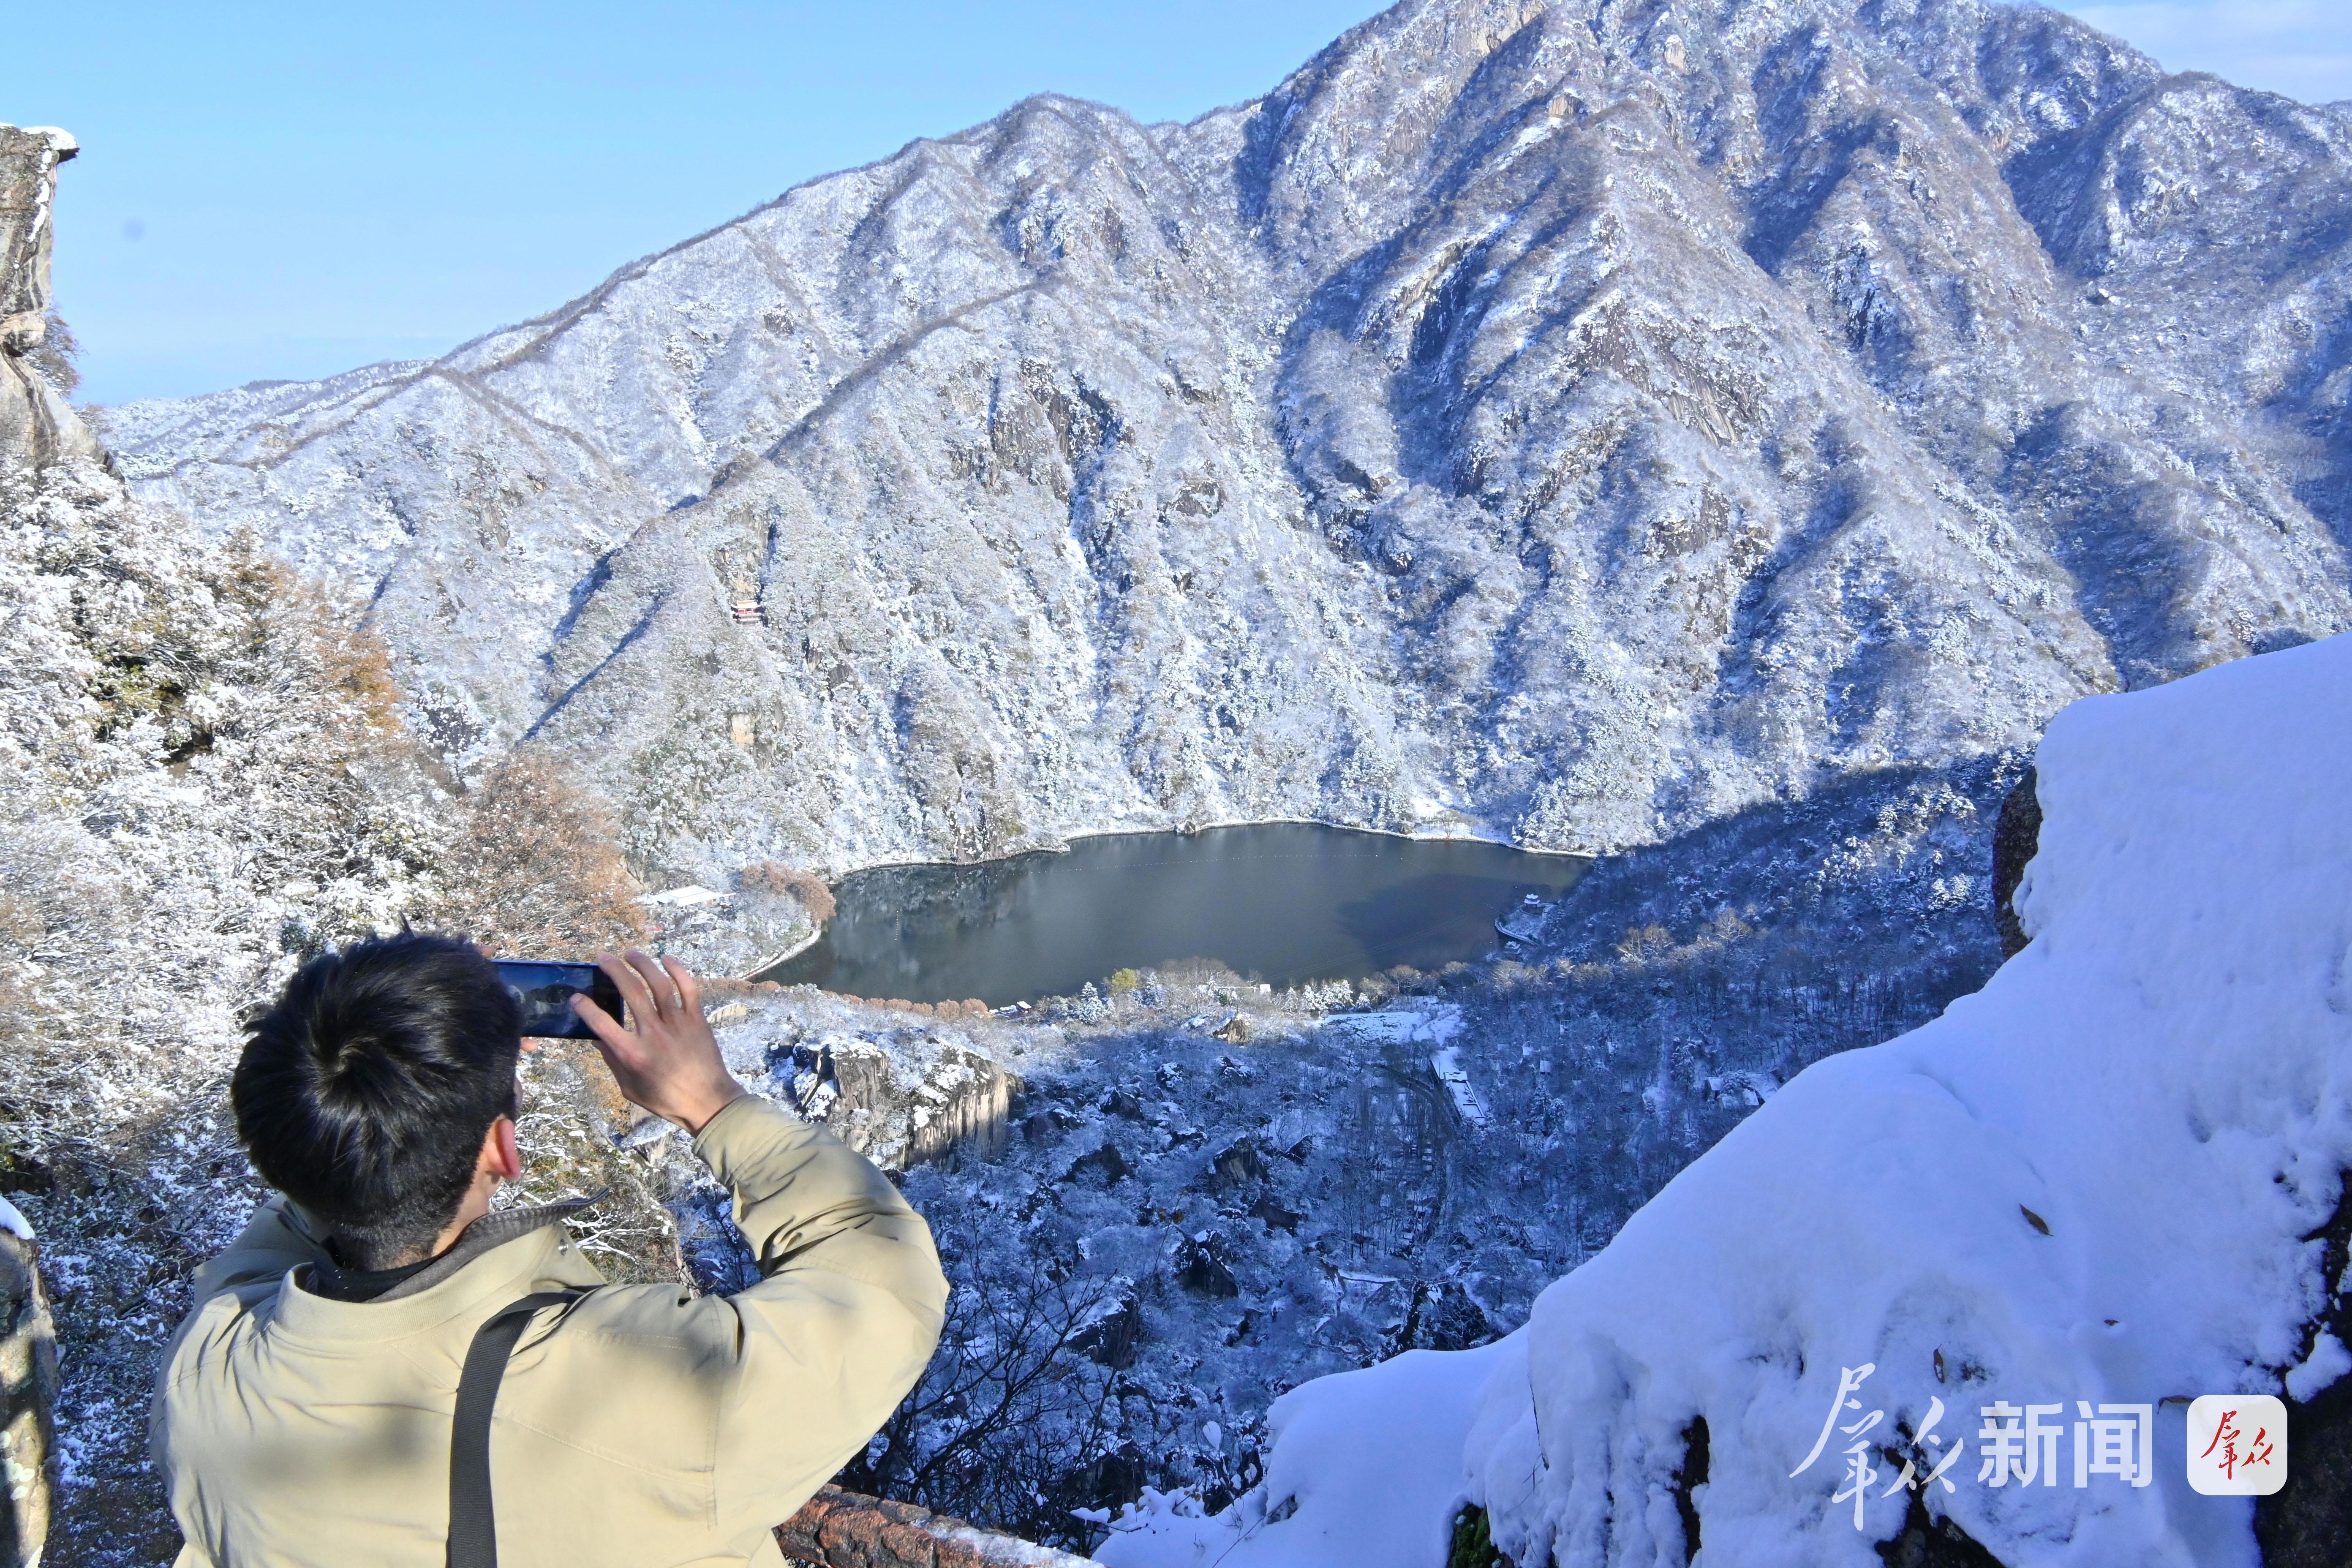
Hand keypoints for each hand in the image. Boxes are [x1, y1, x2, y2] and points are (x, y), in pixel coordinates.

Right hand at [570, 949, 745, 1133]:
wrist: (708, 1102)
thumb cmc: (666, 1100)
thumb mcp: (630, 1087)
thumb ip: (612, 1061)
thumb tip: (597, 1038)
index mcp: (633, 1054)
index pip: (601, 1024)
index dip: (585, 1007)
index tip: (577, 997)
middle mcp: (654, 1035)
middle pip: (631, 993)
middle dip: (614, 970)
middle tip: (603, 957)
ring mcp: (678, 1024)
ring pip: (659, 984)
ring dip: (643, 964)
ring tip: (630, 953)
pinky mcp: (698, 1020)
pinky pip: (688, 989)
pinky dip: (678, 971)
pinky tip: (666, 959)